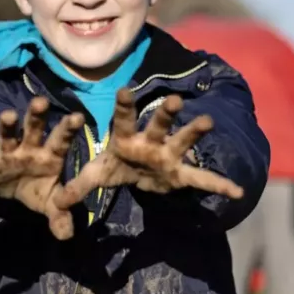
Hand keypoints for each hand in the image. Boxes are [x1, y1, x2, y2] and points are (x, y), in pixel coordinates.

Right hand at [0, 96, 86, 238]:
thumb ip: (60, 216)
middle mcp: (29, 147)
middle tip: (41, 102)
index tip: (78, 117)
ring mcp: (7, 151)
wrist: (7, 192)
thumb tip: (66, 235)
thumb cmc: (35, 190)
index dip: (68, 128)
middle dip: (36, 115)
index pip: (61, 140)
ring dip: (6, 124)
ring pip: (7, 134)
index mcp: (49, 155)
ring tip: (8, 116)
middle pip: (34, 127)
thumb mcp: (48, 204)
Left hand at [52, 88, 243, 210]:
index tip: (124, 90)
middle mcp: (150, 141)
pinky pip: (201, 179)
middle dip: (166, 113)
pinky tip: (237, 191)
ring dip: (194, 132)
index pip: (124, 118)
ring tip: (208, 121)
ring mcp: (168, 155)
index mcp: (126, 138)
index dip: (124, 105)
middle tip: (175, 100)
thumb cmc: (116, 165)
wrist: (136, 176)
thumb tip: (57, 203)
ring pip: (182, 139)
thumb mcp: (95, 175)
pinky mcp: (180, 173)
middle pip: (159, 123)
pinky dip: (219, 185)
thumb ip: (77, 186)